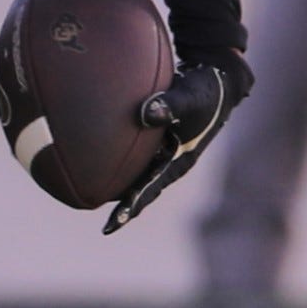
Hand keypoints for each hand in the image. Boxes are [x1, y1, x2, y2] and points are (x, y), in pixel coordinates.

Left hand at [102, 51, 252, 234]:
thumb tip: (145, 113)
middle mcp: (171, 162)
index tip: (115, 223)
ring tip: (90, 198)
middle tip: (105, 227)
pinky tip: (92, 161)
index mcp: (180, 161)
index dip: (132, 206)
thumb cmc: (204, 90)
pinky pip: (134, 156)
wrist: (215, 80)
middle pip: (142, 189)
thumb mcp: (191, 96)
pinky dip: (116, 161)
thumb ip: (170, 105)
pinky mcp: (156, 141)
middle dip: (125, 207)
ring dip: (117, 186)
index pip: (151, 189)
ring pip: (137, 175)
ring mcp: (164, 153)